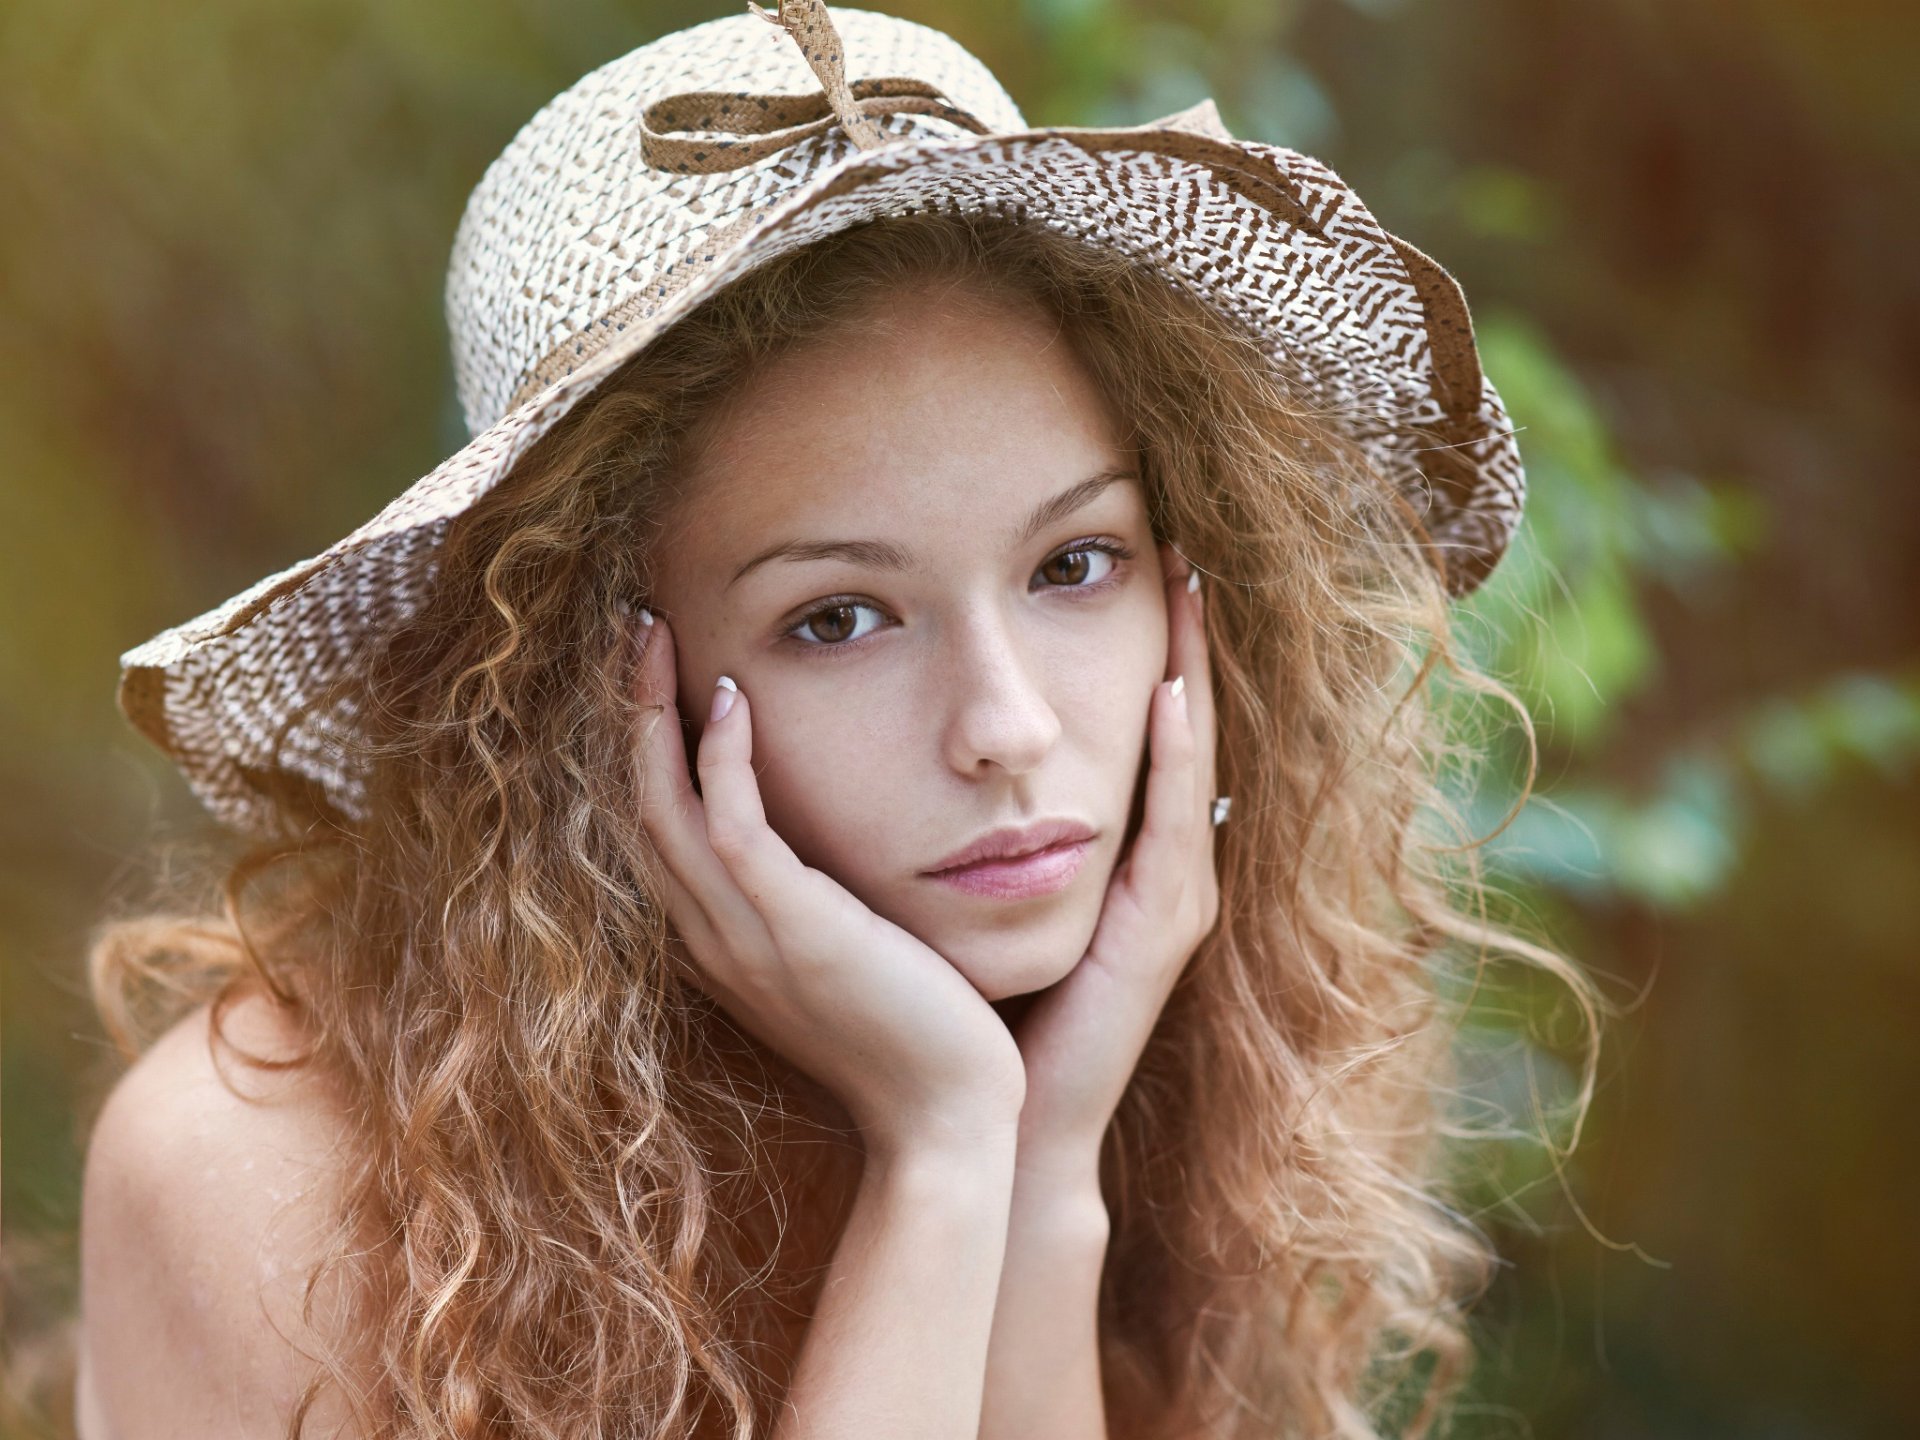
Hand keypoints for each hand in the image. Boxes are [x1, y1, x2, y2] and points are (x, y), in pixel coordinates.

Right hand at [628, 612, 1026, 1154]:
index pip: (656, 832)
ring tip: (655, 634)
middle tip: (637, 629)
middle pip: (639, 806)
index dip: (643, 751)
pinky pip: (731, 827)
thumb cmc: (916, 1039)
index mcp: (721, 946)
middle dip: (631, 712)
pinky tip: (727, 698)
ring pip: (664, 807)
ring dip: (652, 713)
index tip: (657, 677)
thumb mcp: (848, 961)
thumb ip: (815, 908)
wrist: (948, 1120)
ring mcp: (744, 937)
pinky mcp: (793, 929)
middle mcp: (712, 939)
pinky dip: (717, 759)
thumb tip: (821, 855)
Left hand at [1005, 542, 1221, 1179]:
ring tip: (1188, 591)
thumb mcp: (974, 898)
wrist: (990, 1120)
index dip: (1150, 657)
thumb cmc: (973, 1011)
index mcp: (1118, 863)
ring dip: (1194, 674)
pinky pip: (1171, 825)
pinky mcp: (1158, 932)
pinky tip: (1170, 692)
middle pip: (1182, 734)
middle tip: (1184, 555)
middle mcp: (1158, 873)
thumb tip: (920, 750)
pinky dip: (1175, 756)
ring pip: (1190, 763)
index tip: (1141, 574)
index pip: (1143, 737)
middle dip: (1186, 645)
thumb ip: (971, 829)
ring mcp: (1170, 902)